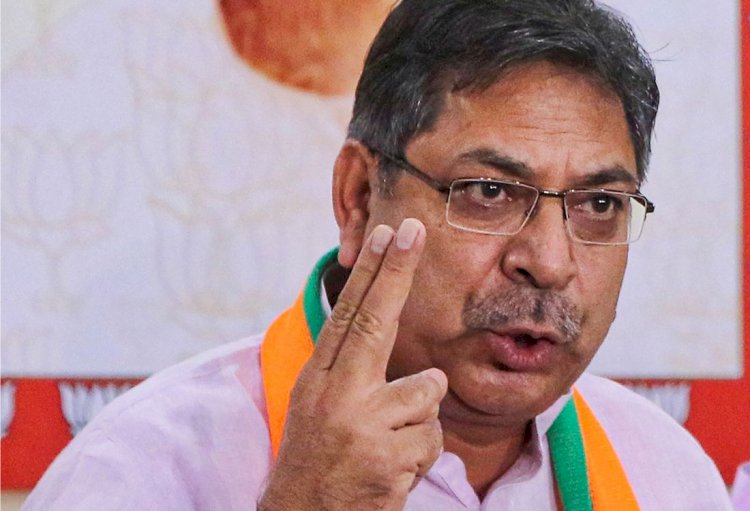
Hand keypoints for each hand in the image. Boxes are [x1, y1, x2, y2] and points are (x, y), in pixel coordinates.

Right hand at [259, 218, 447, 510]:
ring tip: (387, 446)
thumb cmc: (319, 461)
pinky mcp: (385, 459)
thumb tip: (407, 351)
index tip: (387, 232)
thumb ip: (357, 374)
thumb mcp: (323, 409)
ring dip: (418, 420)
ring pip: (426, 392)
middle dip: (396, 269)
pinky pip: (433, 437)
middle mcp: (334, 396)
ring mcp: (360, 427)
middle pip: (375, 322)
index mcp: (318, 379)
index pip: (348, 315)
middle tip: (412, 228)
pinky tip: (391, 472)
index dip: (371, 272)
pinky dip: (421, 455)